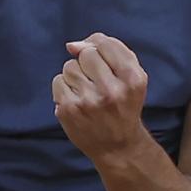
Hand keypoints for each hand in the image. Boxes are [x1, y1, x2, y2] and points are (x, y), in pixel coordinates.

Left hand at [52, 33, 149, 160]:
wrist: (118, 147)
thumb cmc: (123, 105)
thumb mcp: (132, 78)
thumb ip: (111, 51)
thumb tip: (72, 45)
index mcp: (132, 79)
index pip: (106, 44)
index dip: (100, 48)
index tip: (103, 62)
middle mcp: (112, 91)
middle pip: (86, 54)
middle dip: (88, 63)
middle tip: (96, 81)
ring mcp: (88, 101)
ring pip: (69, 66)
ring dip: (75, 75)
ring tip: (87, 92)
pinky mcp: (69, 110)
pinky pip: (58, 81)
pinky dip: (65, 88)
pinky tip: (77, 100)